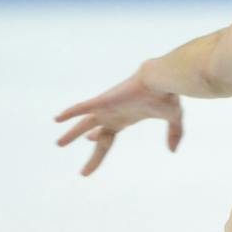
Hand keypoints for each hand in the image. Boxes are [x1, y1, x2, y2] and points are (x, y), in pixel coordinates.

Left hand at [54, 65, 183, 175]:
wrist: (161, 80)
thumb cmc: (167, 96)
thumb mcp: (173, 119)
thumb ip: (174, 134)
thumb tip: (172, 151)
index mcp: (125, 119)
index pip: (107, 138)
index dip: (98, 148)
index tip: (89, 148)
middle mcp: (113, 115)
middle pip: (94, 133)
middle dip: (78, 138)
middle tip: (60, 143)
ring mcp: (107, 108)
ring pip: (84, 124)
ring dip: (71, 133)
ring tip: (58, 144)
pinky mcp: (104, 101)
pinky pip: (82, 108)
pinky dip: (70, 113)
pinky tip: (57, 119)